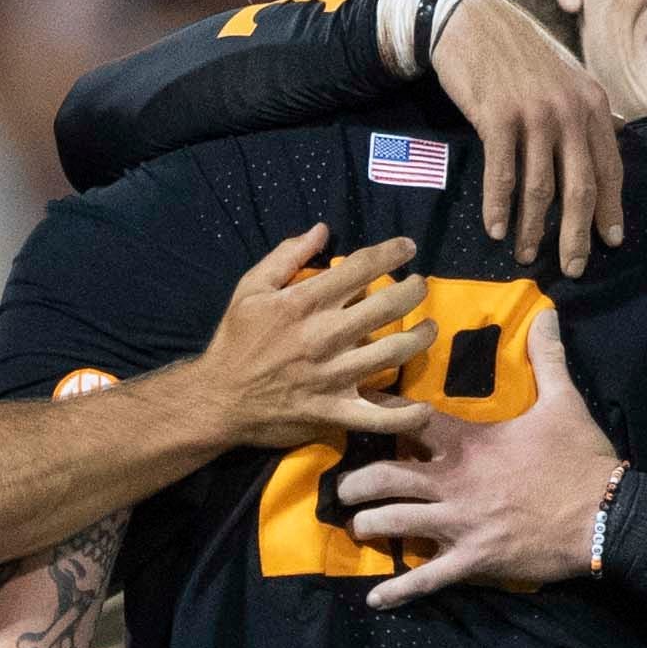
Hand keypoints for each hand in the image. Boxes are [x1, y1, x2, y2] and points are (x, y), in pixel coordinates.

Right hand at [185, 225, 427, 450]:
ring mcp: (333, 376)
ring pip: (393, 353)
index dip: (392, 253)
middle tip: (420, 286)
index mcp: (304, 302)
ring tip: (429, 328)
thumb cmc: (235, 341)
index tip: (408, 248)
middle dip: (413, 290)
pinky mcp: (334, 412)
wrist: (217, 399)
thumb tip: (322, 230)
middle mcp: (324, 336)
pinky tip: (425, 408)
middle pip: (387, 306)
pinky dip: (406, 416)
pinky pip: (378, 418)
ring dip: (420, 338)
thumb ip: (287, 256)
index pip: (361, 268)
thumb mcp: (251, 288)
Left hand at [340, 311, 612, 605]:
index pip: (410, 419)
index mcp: (469, 442)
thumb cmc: (581, 459)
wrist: (607, 516)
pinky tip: (374, 599)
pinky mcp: (472, 560)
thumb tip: (546, 312)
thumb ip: (547, 358)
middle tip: (343, 487)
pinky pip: (426, 579)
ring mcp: (459, 524)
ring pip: (394, 524)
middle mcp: (454, 482)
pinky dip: (397, 591)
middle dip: (356, 483)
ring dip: (368, 526)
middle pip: (384, 477)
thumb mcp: (564, 401)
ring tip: (356, 527)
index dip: (379, 410)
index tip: (354, 406)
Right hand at [429, 0, 623, 276]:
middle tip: (573, 268)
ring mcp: (534, 114)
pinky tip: (497, 231)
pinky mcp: (498, 117)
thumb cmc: (517, 54)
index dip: (610, 209)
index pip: (609, 167)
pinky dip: (499, 207)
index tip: (610, 241)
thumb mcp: (564, 78)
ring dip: (533, 229)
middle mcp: (569, 110)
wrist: (472, 20)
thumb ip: (582, 114)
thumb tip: (600, 152)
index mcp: (592, 103)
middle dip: (577, 234)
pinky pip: (502, 175)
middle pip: (580, 187)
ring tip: (527, 256)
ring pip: (540, 188)